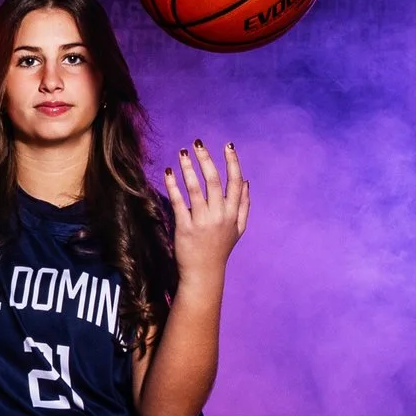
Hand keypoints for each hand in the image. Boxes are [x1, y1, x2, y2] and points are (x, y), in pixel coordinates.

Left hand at [163, 140, 248, 276]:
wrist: (205, 272)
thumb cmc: (221, 248)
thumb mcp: (239, 228)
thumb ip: (244, 205)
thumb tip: (247, 182)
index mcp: (233, 213)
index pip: (235, 182)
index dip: (233, 162)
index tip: (228, 145)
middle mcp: (219, 215)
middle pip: (214, 181)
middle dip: (206, 159)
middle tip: (197, 143)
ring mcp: (202, 222)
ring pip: (195, 189)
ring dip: (188, 168)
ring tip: (182, 153)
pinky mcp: (185, 228)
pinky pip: (178, 203)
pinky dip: (173, 187)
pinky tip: (168, 173)